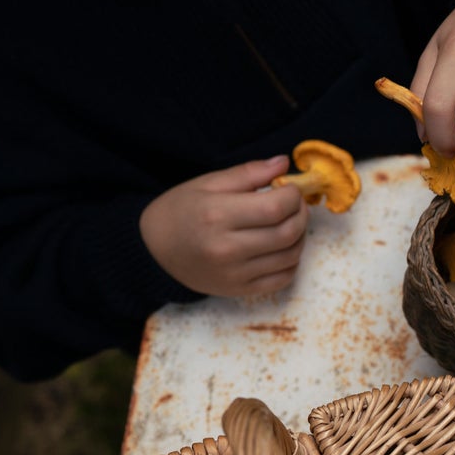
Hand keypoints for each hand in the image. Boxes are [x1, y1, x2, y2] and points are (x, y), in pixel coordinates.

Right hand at [140, 157, 307, 297]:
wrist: (154, 251)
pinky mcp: (239, 291)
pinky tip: (282, 246)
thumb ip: (248, 173)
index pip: (276, 207)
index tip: (289, 188)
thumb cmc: (181, 211)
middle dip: (301, 213)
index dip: (293, 195)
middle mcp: (226, 249)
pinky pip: (283, 278)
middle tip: (295, 204)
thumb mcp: (208, 183)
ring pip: (290, 256)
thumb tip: (283, 164)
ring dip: (300, 236)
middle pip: (288, 232)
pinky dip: (292, 261)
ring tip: (290, 222)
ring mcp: (234, 274)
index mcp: (217, 215)